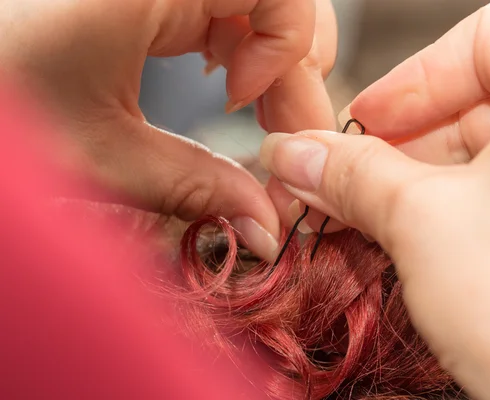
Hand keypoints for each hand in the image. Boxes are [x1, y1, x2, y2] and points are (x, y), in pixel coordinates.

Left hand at [0, 0, 320, 261]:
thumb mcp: (99, 154)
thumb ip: (197, 188)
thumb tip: (267, 227)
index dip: (288, 54)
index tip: (250, 110)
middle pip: (280, 1)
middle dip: (291, 73)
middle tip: (279, 138)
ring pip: (257, 5)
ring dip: (271, 61)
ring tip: (250, 108)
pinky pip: (225, 5)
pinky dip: (241, 46)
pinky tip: (225, 78)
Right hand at [260, 2, 489, 398]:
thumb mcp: (421, 221)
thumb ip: (350, 174)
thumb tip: (297, 154)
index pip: (485, 36)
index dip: (414, 76)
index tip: (366, 123)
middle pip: (470, 105)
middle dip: (392, 149)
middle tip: (335, 185)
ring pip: (474, 159)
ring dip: (404, 188)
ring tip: (355, 222)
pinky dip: (437, 215)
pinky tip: (395, 243)